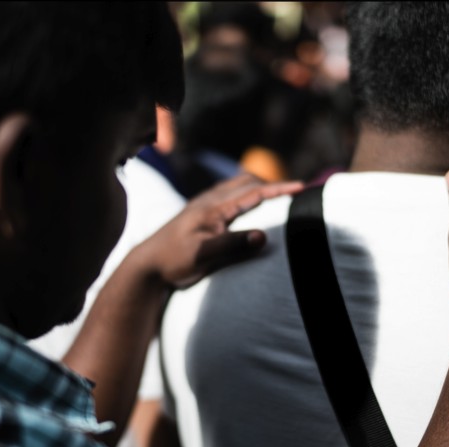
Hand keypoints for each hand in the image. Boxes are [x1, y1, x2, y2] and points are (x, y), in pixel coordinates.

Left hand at [131, 173, 303, 288]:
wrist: (146, 263)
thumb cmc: (174, 261)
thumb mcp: (203, 256)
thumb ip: (232, 245)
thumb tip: (263, 237)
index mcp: (213, 208)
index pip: (252, 193)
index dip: (279, 189)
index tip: (302, 188)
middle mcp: (208, 201)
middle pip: (247, 182)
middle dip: (273, 184)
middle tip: (296, 192)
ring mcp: (203, 204)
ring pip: (237, 185)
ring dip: (259, 186)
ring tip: (278, 195)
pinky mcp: (199, 212)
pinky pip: (228, 193)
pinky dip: (246, 193)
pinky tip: (249, 204)